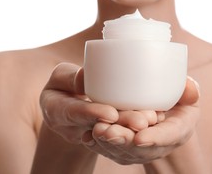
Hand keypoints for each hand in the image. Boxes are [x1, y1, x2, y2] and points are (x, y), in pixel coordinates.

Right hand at [39, 63, 159, 144]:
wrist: (66, 104)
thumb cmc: (63, 84)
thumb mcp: (60, 76)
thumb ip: (71, 76)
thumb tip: (86, 75)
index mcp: (57, 110)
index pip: (74, 113)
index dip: (92, 114)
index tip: (111, 113)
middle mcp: (72, 128)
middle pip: (99, 128)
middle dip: (121, 125)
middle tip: (142, 122)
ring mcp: (89, 134)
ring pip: (113, 134)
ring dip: (133, 128)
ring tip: (152, 119)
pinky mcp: (104, 135)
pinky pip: (120, 133)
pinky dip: (136, 127)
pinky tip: (155, 120)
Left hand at [82, 77, 199, 164]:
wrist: (167, 112)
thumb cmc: (179, 99)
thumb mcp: (188, 94)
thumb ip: (189, 91)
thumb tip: (190, 87)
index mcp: (178, 129)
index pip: (168, 137)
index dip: (155, 139)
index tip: (139, 137)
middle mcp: (159, 144)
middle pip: (141, 148)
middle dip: (123, 141)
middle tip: (108, 132)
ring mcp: (141, 149)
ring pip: (123, 151)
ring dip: (108, 143)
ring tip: (96, 131)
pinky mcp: (125, 148)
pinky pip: (110, 150)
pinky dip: (98, 144)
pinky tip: (87, 137)